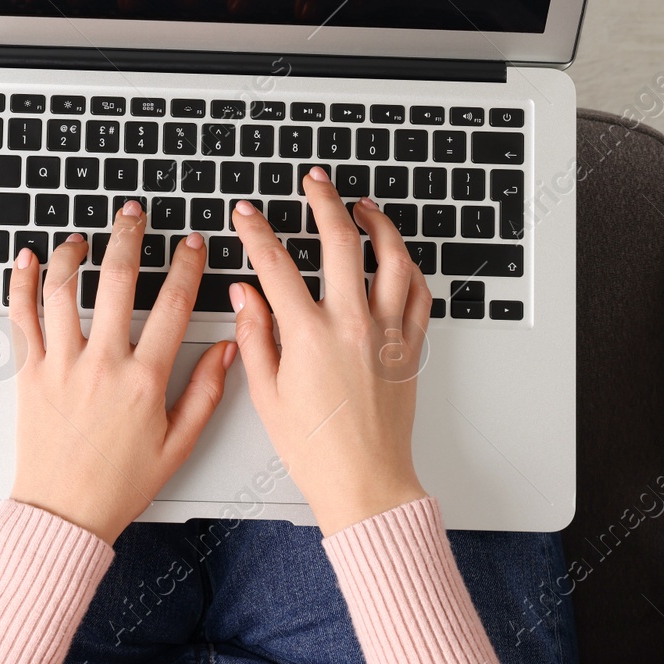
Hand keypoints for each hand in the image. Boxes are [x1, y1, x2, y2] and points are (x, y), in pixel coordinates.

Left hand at [7, 206, 234, 543]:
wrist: (64, 514)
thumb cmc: (120, 485)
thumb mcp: (179, 444)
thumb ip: (208, 392)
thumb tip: (229, 348)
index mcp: (144, 380)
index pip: (173, 305)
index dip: (187, 266)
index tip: (192, 244)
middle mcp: (102, 363)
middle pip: (117, 280)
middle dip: (129, 237)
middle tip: (134, 215)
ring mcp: (61, 365)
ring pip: (63, 290)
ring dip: (71, 253)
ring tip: (81, 237)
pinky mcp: (28, 373)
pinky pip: (20, 318)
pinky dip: (18, 283)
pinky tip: (24, 259)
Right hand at [229, 169, 430, 534]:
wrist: (366, 482)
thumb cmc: (315, 450)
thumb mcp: (267, 394)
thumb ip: (255, 335)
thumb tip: (245, 292)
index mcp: (308, 336)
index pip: (276, 265)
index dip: (257, 232)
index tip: (247, 214)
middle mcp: (352, 324)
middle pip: (340, 241)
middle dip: (323, 201)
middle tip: (314, 181)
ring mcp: (387, 332)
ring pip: (392, 257)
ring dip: (377, 223)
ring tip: (362, 206)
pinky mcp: (409, 347)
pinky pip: (417, 292)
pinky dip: (408, 266)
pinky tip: (396, 256)